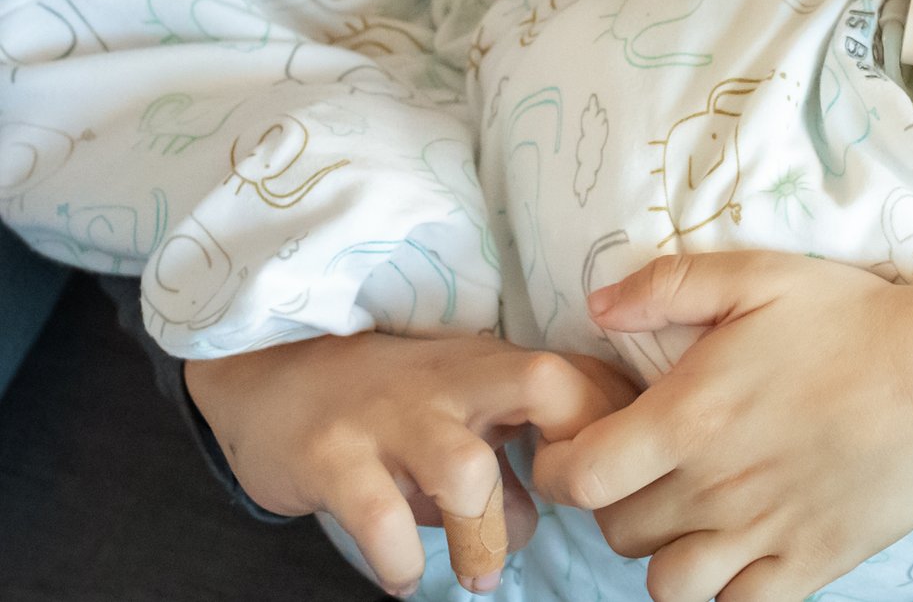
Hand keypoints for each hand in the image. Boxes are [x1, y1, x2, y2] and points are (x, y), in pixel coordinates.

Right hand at [187, 333, 636, 594]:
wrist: (268, 371)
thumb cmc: (382, 403)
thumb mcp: (455, 412)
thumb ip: (507, 461)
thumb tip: (543, 521)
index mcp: (491, 366)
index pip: (582, 373)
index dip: (614, 422)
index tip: (613, 478)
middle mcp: (451, 382)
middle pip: (543, 383)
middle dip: (575, 445)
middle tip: (572, 505)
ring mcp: (391, 417)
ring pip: (465, 469)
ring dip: (484, 536)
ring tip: (480, 576)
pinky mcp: (331, 457)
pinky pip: (380, 518)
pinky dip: (402, 559)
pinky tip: (405, 574)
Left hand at [532, 253, 912, 601]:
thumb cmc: (856, 319)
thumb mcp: (760, 277)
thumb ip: (669, 286)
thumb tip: (597, 305)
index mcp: (689, 420)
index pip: (579, 478)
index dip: (562, 466)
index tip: (582, 445)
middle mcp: (715, 489)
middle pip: (617, 530)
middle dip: (618, 500)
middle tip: (648, 466)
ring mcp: (763, 534)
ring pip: (668, 583)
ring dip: (667, 550)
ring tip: (694, 512)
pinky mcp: (809, 564)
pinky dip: (727, 588)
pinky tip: (743, 546)